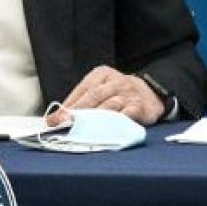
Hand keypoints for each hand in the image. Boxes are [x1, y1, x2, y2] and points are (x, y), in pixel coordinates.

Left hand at [48, 65, 165, 126]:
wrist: (152, 93)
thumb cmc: (119, 94)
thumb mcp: (101, 89)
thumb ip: (80, 101)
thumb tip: (55, 118)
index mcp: (102, 74)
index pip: (82, 89)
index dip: (67, 105)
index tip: (54, 120)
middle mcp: (116, 81)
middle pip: (94, 96)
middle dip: (76, 112)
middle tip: (63, 124)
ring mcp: (129, 94)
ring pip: (109, 105)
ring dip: (93, 119)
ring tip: (80, 130)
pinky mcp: (140, 107)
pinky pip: (127, 115)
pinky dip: (115, 123)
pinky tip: (104, 131)